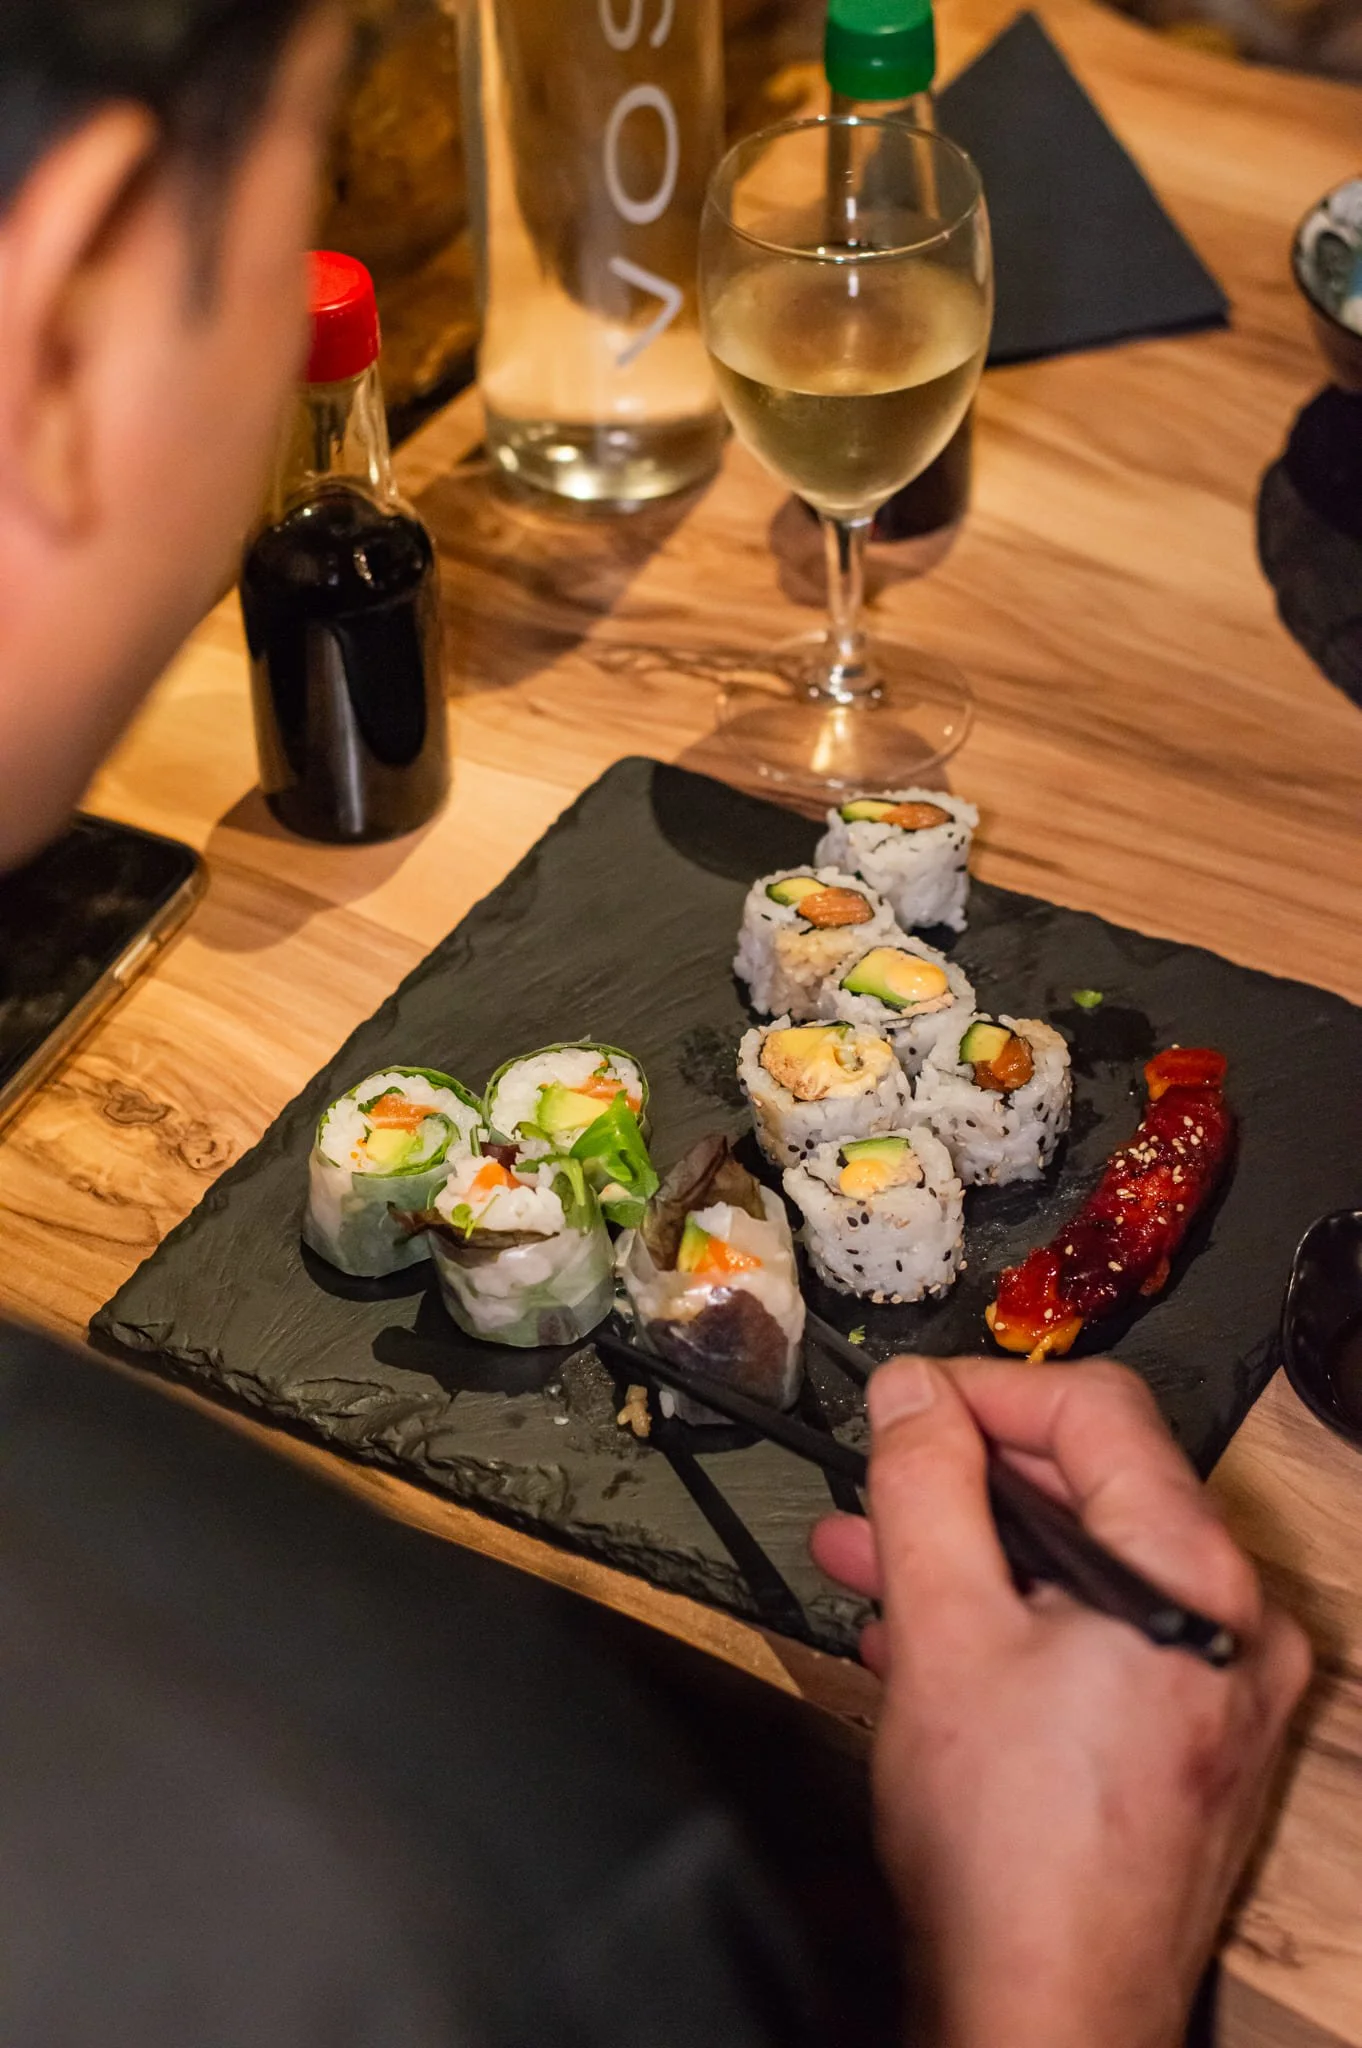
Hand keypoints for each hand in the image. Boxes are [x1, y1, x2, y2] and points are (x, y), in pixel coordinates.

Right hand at [811, 1356, 1310, 2047]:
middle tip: (878, 1487)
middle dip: (966, 1481)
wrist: (1041, 2022)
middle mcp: (1234, 1627)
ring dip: (974, 1554)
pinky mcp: (1190, 1740)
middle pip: (1095, 1486)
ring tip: (870, 1563)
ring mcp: (1219, 1690)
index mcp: (1196, 1579)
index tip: (905, 1404)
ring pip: (1085, 1567)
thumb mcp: (941, 1630)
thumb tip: (913, 1392)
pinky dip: (1013, 1621)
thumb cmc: (1008, 1850)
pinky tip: (924, 1642)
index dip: (986, 1392)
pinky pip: (1099, 1636)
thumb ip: (925, 1488)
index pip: (1098, 1410)